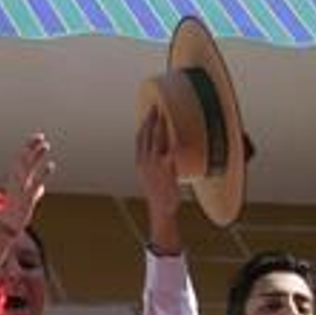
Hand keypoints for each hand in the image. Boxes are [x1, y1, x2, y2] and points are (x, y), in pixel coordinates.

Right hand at [0, 133, 54, 233]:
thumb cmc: (16, 210)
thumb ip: (35, 190)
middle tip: (40, 136)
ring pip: (28, 167)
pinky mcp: (27, 196)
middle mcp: (17, 180)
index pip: (22, 158)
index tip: (37, 136)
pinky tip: (51, 165)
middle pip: (23, 159)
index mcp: (16, 178)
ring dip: (36, 156)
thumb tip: (40, 188)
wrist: (7, 224)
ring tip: (46, 145)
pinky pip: (36, 182)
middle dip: (31, 147)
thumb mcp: (27, 198)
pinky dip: (43, 173)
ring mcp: (21, 188)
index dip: (29, 146)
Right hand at [136, 106, 183, 235]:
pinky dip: (171, 136)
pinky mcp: (167, 166)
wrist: (162, 208)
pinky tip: (176, 128)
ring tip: (164, 113)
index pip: (139, 140)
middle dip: (150, 119)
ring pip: (155, 137)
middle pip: (146, 134)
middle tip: (155, 107)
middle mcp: (144, 161)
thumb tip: (165, 156)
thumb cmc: (160, 196)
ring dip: (159, 123)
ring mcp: (155, 163)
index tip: (148, 115)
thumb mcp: (152, 179)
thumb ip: (156, 165)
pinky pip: (169, 146)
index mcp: (140, 163)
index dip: (143, 126)